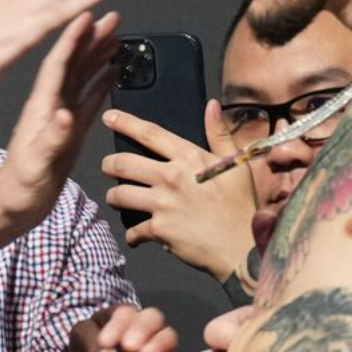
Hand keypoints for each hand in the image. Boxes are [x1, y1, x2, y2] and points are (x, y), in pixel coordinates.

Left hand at [0, 11, 121, 228]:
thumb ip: (51, 139)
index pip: (57, 65)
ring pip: (82, 77)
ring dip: (98, 55)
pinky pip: (88, 99)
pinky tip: (113, 72)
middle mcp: (50, 108)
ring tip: (116, 35)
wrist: (12, 209)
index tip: (86, 15)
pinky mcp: (69, 131)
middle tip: (111, 17)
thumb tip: (66, 114)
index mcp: (40, 109)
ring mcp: (60, 118)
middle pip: (73, 64)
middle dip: (91, 38)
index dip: (72, 39)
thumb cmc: (17, 190)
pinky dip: (102, 83)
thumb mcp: (35, 164)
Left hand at [101, 100, 251, 279]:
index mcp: (189, 157)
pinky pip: (133, 230)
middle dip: (108, 165)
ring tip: (117, 200)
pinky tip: (137, 237)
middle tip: (107, 167)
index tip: (109, 118)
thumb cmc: (242, 205)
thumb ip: (219, 134)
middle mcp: (171, 177)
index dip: (125, 122)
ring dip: (113, 198)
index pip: (150, 133)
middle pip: (123, 163)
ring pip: (119, 195)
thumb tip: (211, 105)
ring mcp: (163, 204)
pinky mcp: (159, 229)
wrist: (244, 246)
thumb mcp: (237, 164)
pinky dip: (133, 235)